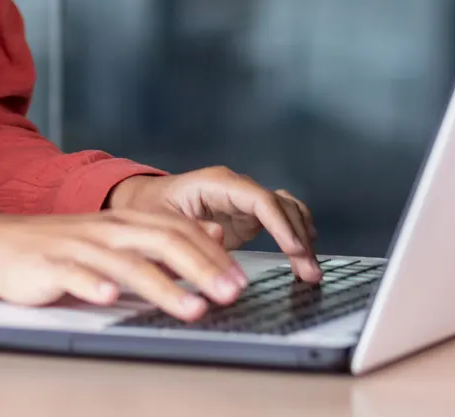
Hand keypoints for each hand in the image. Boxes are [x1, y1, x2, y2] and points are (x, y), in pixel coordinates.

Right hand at [0, 209, 248, 321]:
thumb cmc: (62, 246)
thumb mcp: (116, 237)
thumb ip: (163, 237)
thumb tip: (215, 236)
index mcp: (126, 222)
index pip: (179, 231)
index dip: (213, 255)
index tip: (240, 281)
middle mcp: (107, 229)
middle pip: (162, 242)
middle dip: (201, 269)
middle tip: (231, 294)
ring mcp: (78, 246)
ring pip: (126, 263)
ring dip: (163, 287)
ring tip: (192, 308)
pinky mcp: (50, 265)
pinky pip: (74, 274)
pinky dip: (93, 285)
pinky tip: (110, 299)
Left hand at [106, 168, 320, 282]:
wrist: (143, 203)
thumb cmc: (148, 208)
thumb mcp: (160, 222)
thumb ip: (189, 230)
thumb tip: (220, 237)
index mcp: (216, 183)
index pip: (259, 198)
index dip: (281, 224)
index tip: (296, 249)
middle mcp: (236, 188)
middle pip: (280, 205)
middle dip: (299, 237)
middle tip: (310, 271)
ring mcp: (244, 201)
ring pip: (287, 211)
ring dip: (302, 238)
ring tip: (311, 271)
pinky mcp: (247, 217)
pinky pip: (282, 221)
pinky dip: (296, 236)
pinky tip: (304, 256)